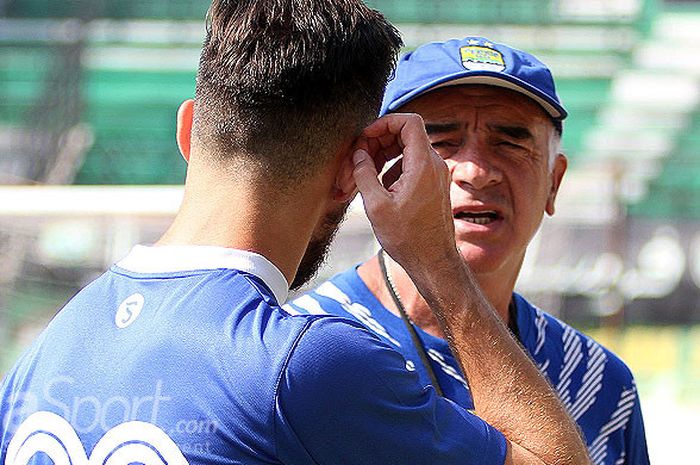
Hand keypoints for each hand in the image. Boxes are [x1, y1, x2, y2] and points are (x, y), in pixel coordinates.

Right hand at [352, 113, 457, 270]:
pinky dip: (390, 170)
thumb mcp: (377, 206)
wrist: (432, 262)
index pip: (408, 122)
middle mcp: (434, 164)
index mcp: (423, 164)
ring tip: (359, 180)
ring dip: (380, 159)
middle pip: (403, 135)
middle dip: (376, 145)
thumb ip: (364, 174)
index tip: (365, 138)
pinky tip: (376, 190)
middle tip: (355, 163)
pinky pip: (410, 166)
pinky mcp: (433, 185)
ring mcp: (435, 175)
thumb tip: (358, 154)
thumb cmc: (408, 238)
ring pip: (404, 152)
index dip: (384, 123)